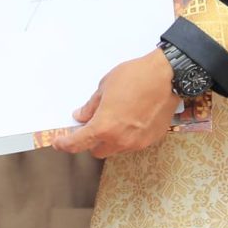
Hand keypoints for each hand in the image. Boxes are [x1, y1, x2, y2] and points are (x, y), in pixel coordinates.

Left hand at [53, 49, 175, 157]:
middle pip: (97, 151)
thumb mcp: (105, 87)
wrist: (168, 77)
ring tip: (115, 119)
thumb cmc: (136, 77)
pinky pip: (132, 144)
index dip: (66, 144)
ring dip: (109, 140)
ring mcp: (137, 142)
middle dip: (91, 141)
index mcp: (104, 127)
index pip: (78, 144)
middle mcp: (120, 140)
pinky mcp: (151, 140)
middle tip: (91, 125)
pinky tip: (130, 120)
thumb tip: (82, 116)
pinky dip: (126, 136)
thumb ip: (91, 106)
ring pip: (115, 149)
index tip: (60, 143)